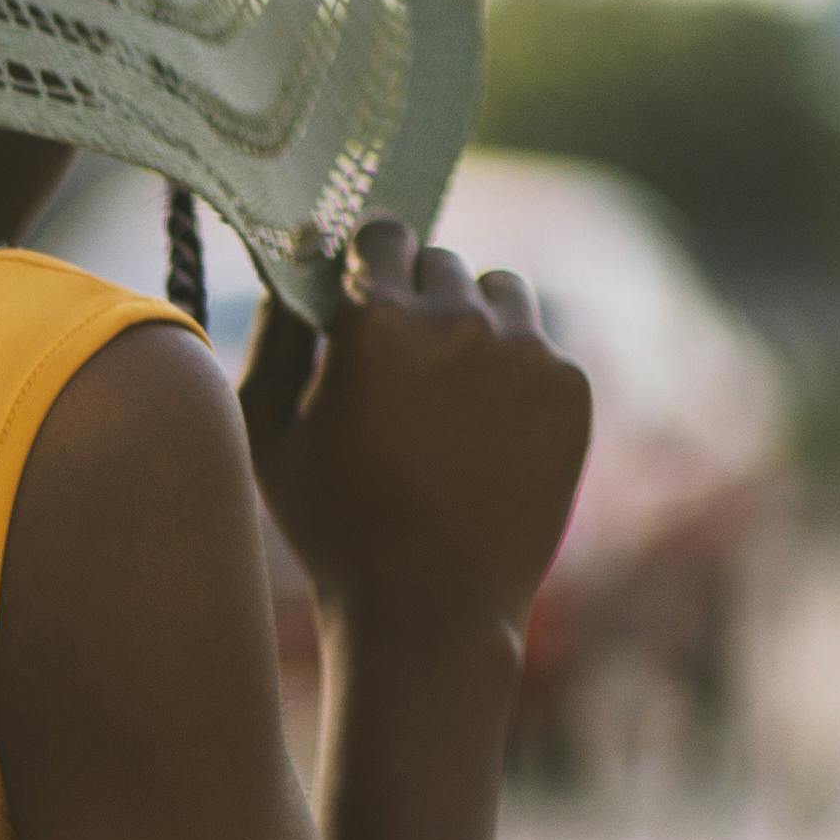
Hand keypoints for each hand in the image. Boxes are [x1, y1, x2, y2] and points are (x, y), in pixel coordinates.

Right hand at [235, 219, 593, 645]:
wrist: (432, 606)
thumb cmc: (333, 525)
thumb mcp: (268, 435)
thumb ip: (275, 341)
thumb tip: (293, 281)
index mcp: (377, 321)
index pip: (382, 233)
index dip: (368, 260)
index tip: (364, 290)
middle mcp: (458, 319)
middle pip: (442, 260)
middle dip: (419, 294)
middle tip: (402, 357)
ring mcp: (525, 351)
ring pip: (501, 292)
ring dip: (475, 319)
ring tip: (450, 386)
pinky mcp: (572, 387)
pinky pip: (540, 346)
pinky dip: (514, 373)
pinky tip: (485, 431)